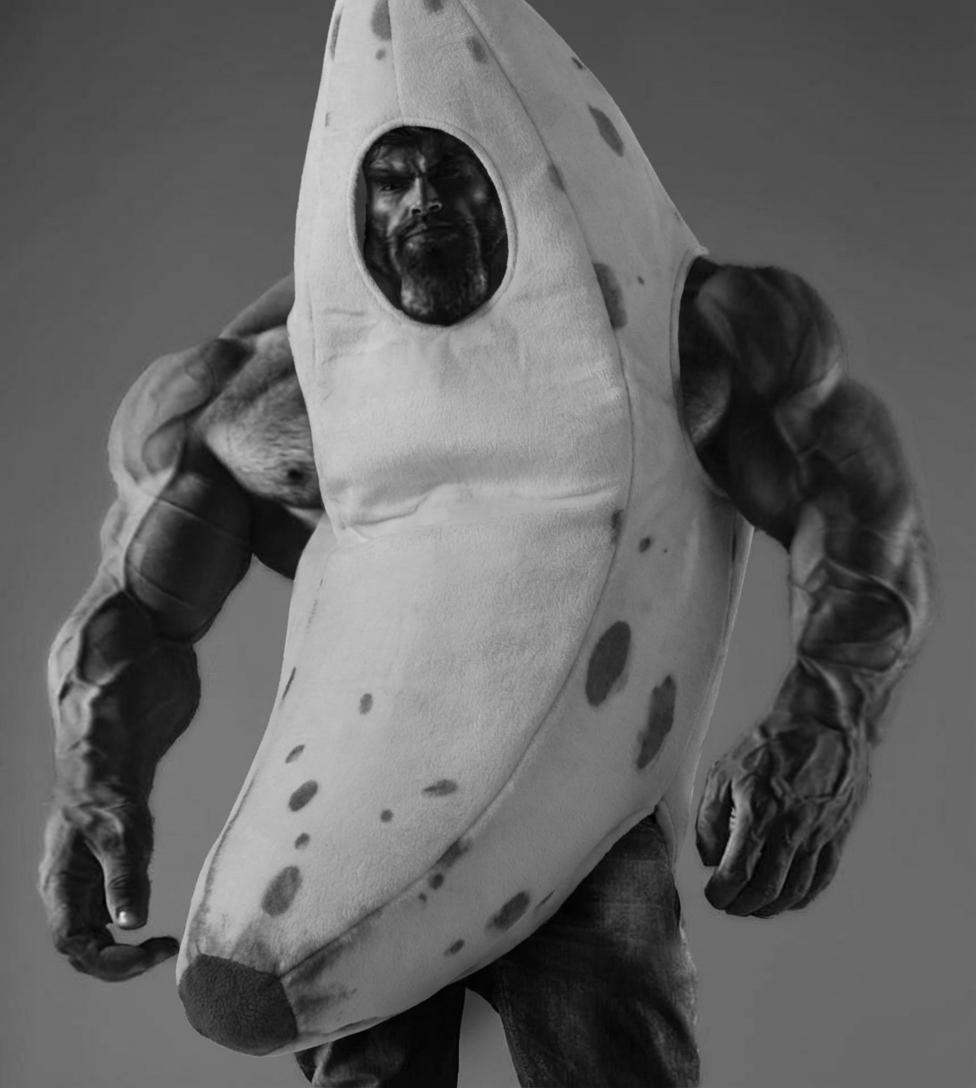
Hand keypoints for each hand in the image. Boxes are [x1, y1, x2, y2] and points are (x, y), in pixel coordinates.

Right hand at [38, 796, 178, 980]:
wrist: (103, 777)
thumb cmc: (107, 801)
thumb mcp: (120, 837)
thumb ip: (124, 880)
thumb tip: (132, 924)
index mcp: (60, 886)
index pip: (72, 941)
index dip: (106, 958)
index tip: (146, 953)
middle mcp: (64, 897)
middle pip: (81, 951)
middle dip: (120, 963)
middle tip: (162, 952)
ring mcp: (78, 896)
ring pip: (93, 942)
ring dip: (125, 953)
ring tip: (163, 946)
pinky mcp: (94, 890)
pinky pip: (105, 924)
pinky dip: (128, 933)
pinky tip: (153, 923)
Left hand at [695, 715, 869, 916]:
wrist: (825, 726)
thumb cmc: (769, 746)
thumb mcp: (725, 771)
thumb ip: (710, 818)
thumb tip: (709, 860)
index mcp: (759, 811)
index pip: (737, 871)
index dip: (722, 893)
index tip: (713, 896)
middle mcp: (791, 828)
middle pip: (767, 889)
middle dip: (743, 906)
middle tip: (729, 905)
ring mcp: (818, 834)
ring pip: (795, 891)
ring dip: (771, 907)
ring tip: (753, 906)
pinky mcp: (837, 835)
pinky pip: (821, 880)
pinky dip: (801, 897)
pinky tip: (784, 897)